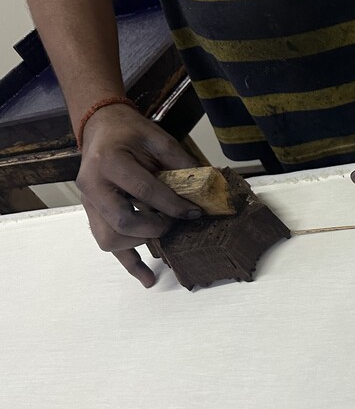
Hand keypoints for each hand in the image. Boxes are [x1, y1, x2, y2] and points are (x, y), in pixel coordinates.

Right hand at [76, 104, 201, 286]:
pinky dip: (130, 264)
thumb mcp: (158, 139)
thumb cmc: (130, 133)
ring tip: (163, 233)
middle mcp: (93, 186)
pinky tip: (148, 279)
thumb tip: (209, 189)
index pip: (144, 191)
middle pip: (122, 221)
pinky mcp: (94, 216)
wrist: (101, 128)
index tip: (195, 212)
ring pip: (110, 238)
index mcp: (109, 162)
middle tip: (176, 221)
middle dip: (156, 227)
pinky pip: (109, 245)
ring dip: (141, 242)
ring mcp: (89, 204)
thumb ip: (181, 163)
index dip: (173, 205)